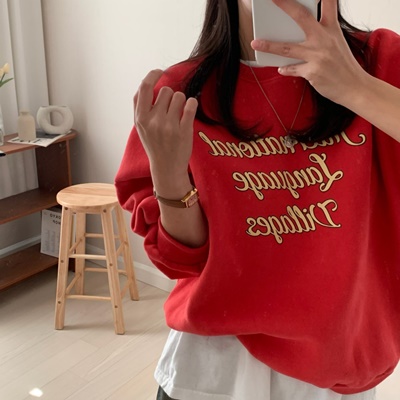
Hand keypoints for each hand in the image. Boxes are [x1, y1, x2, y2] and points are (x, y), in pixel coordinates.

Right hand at [134, 69, 197, 186]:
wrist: (166, 168)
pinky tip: (189, 110)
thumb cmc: (154, 145)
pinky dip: (192, 104)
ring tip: (179, 114)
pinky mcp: (184, 130)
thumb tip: (148, 83)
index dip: (152, 75)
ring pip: (179, 96)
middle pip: (165, 90)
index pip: (144, 88)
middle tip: (171, 109)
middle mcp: (153, 121)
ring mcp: (168, 126)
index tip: (160, 72)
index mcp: (140, 118)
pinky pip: (191, 104)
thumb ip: (142, 107)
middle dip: (170, 96)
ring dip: (181, 101)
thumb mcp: (141, 127)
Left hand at [251, 0, 367, 104]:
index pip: (328, 2)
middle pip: (301, 17)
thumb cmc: (343, 64)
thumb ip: (321, 33)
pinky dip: (285, 69)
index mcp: (332, 28)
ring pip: (287, 48)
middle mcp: (324, 39)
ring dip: (269, 45)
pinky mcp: (312, 72)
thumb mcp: (336, 42)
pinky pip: (292, 69)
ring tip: (255, 43)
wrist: (354, 86)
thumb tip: (297, 32)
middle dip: (285, 5)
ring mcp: (317, 56)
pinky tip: (281, 68)